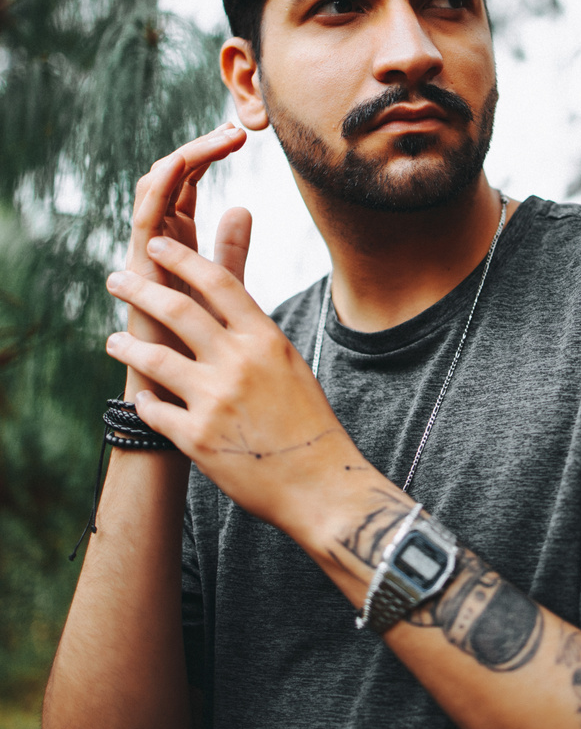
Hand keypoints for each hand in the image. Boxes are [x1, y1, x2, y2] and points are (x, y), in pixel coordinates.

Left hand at [106, 236, 360, 530]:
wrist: (318, 482)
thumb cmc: (306, 420)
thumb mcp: (287, 363)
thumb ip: (253, 329)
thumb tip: (229, 295)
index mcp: (265, 340)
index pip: (217, 281)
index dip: (182, 258)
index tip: (155, 246)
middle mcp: (239, 363)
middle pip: (177, 310)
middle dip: (139, 289)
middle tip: (116, 278)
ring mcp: (215, 400)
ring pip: (155, 359)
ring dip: (128, 346)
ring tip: (114, 341)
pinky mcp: (197, 439)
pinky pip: (154, 411)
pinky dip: (146, 401)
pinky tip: (143, 398)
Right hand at [122, 124, 248, 400]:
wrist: (187, 402)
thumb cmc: (205, 353)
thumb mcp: (226, 291)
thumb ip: (230, 250)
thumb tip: (242, 207)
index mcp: (180, 244)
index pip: (189, 186)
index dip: (210, 157)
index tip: (245, 136)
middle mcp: (160, 244)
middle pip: (172, 180)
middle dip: (202, 149)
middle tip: (237, 127)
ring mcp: (148, 254)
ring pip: (157, 190)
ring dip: (187, 158)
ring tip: (220, 136)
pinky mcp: (141, 269)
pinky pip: (146, 217)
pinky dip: (162, 186)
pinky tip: (183, 162)